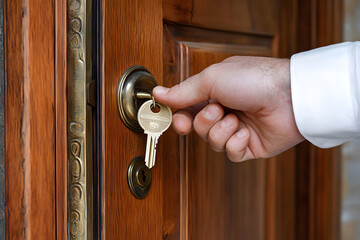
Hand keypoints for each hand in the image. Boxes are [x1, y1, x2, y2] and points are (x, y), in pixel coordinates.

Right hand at [153, 56, 303, 161]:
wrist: (290, 96)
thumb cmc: (254, 80)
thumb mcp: (212, 78)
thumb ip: (184, 91)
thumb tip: (158, 93)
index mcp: (214, 92)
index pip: (186, 109)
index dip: (179, 118)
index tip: (175, 121)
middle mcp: (224, 111)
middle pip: (197, 128)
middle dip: (204, 122)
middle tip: (216, 110)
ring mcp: (237, 129)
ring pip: (212, 142)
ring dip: (222, 131)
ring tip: (236, 119)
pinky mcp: (249, 146)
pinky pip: (231, 154)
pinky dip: (236, 143)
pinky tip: (248, 132)